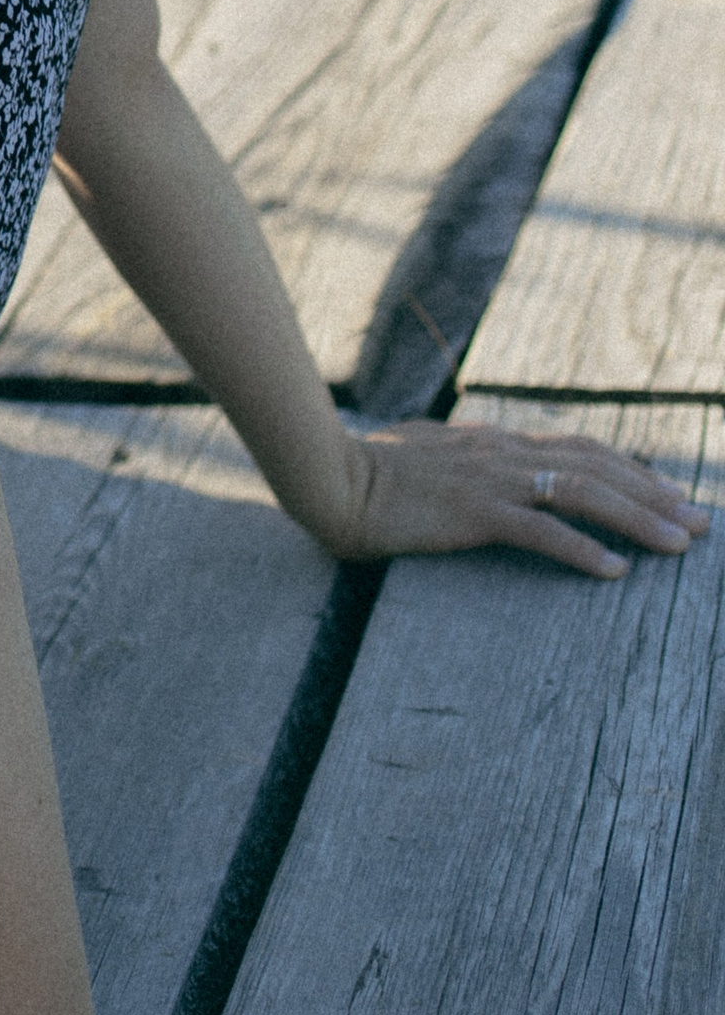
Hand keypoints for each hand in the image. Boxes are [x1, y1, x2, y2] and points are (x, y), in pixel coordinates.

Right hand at [313, 419, 709, 576]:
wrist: (327, 474)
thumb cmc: (366, 469)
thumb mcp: (426, 454)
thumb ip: (462, 455)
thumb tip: (478, 457)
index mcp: (494, 442)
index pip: (579, 449)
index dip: (630, 469)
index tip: (668, 492)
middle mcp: (503, 453)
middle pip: (597, 468)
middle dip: (655, 494)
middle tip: (702, 519)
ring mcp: (490, 480)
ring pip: (583, 494)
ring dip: (639, 519)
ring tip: (681, 544)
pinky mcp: (473, 512)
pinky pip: (541, 532)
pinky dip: (582, 551)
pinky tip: (615, 572)